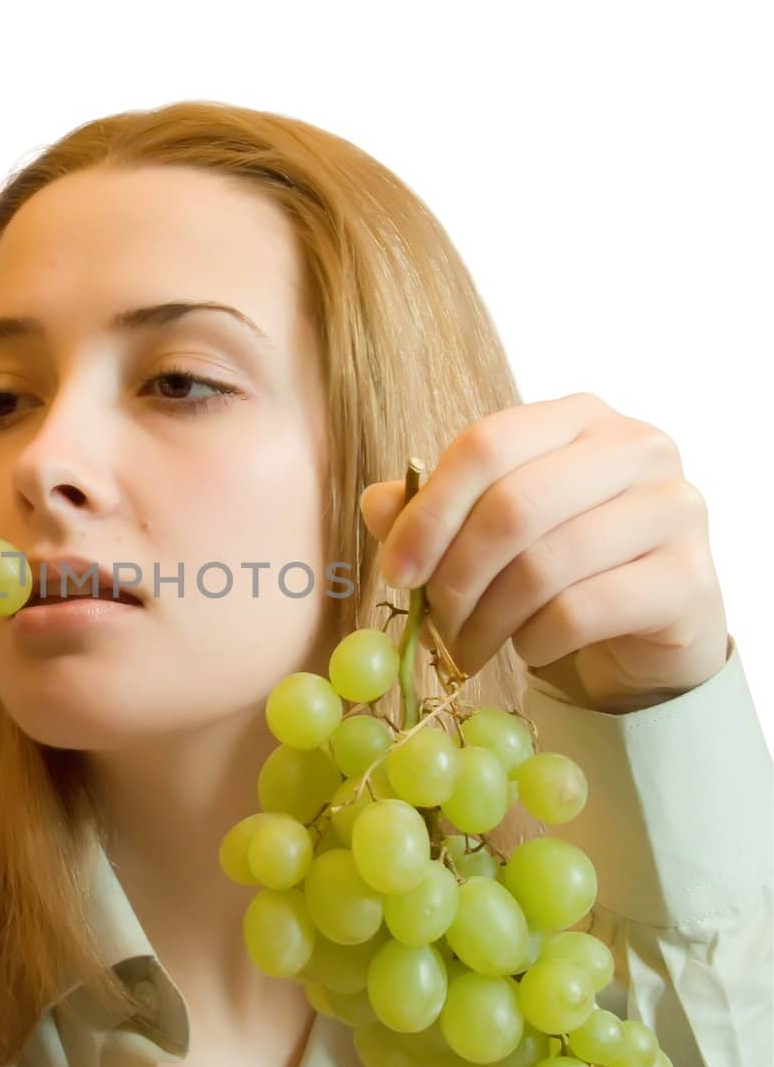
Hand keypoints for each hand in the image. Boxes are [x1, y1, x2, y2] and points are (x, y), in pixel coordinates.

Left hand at [358, 392, 728, 713]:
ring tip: (469, 648)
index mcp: (578, 417)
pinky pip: (582, 611)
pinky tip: (529, 649)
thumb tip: (376, 503)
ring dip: (488, 620)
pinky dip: (536, 641)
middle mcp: (636, 446)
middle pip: (513, 505)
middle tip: (433, 623)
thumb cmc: (560, 565)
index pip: (487, 444)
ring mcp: (675, 507)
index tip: (396, 571)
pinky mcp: (691, 577)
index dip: (429, 513)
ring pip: (546, 564)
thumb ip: (432, 512)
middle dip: (456, 575)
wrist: (648, 629)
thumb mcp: (489, 531)